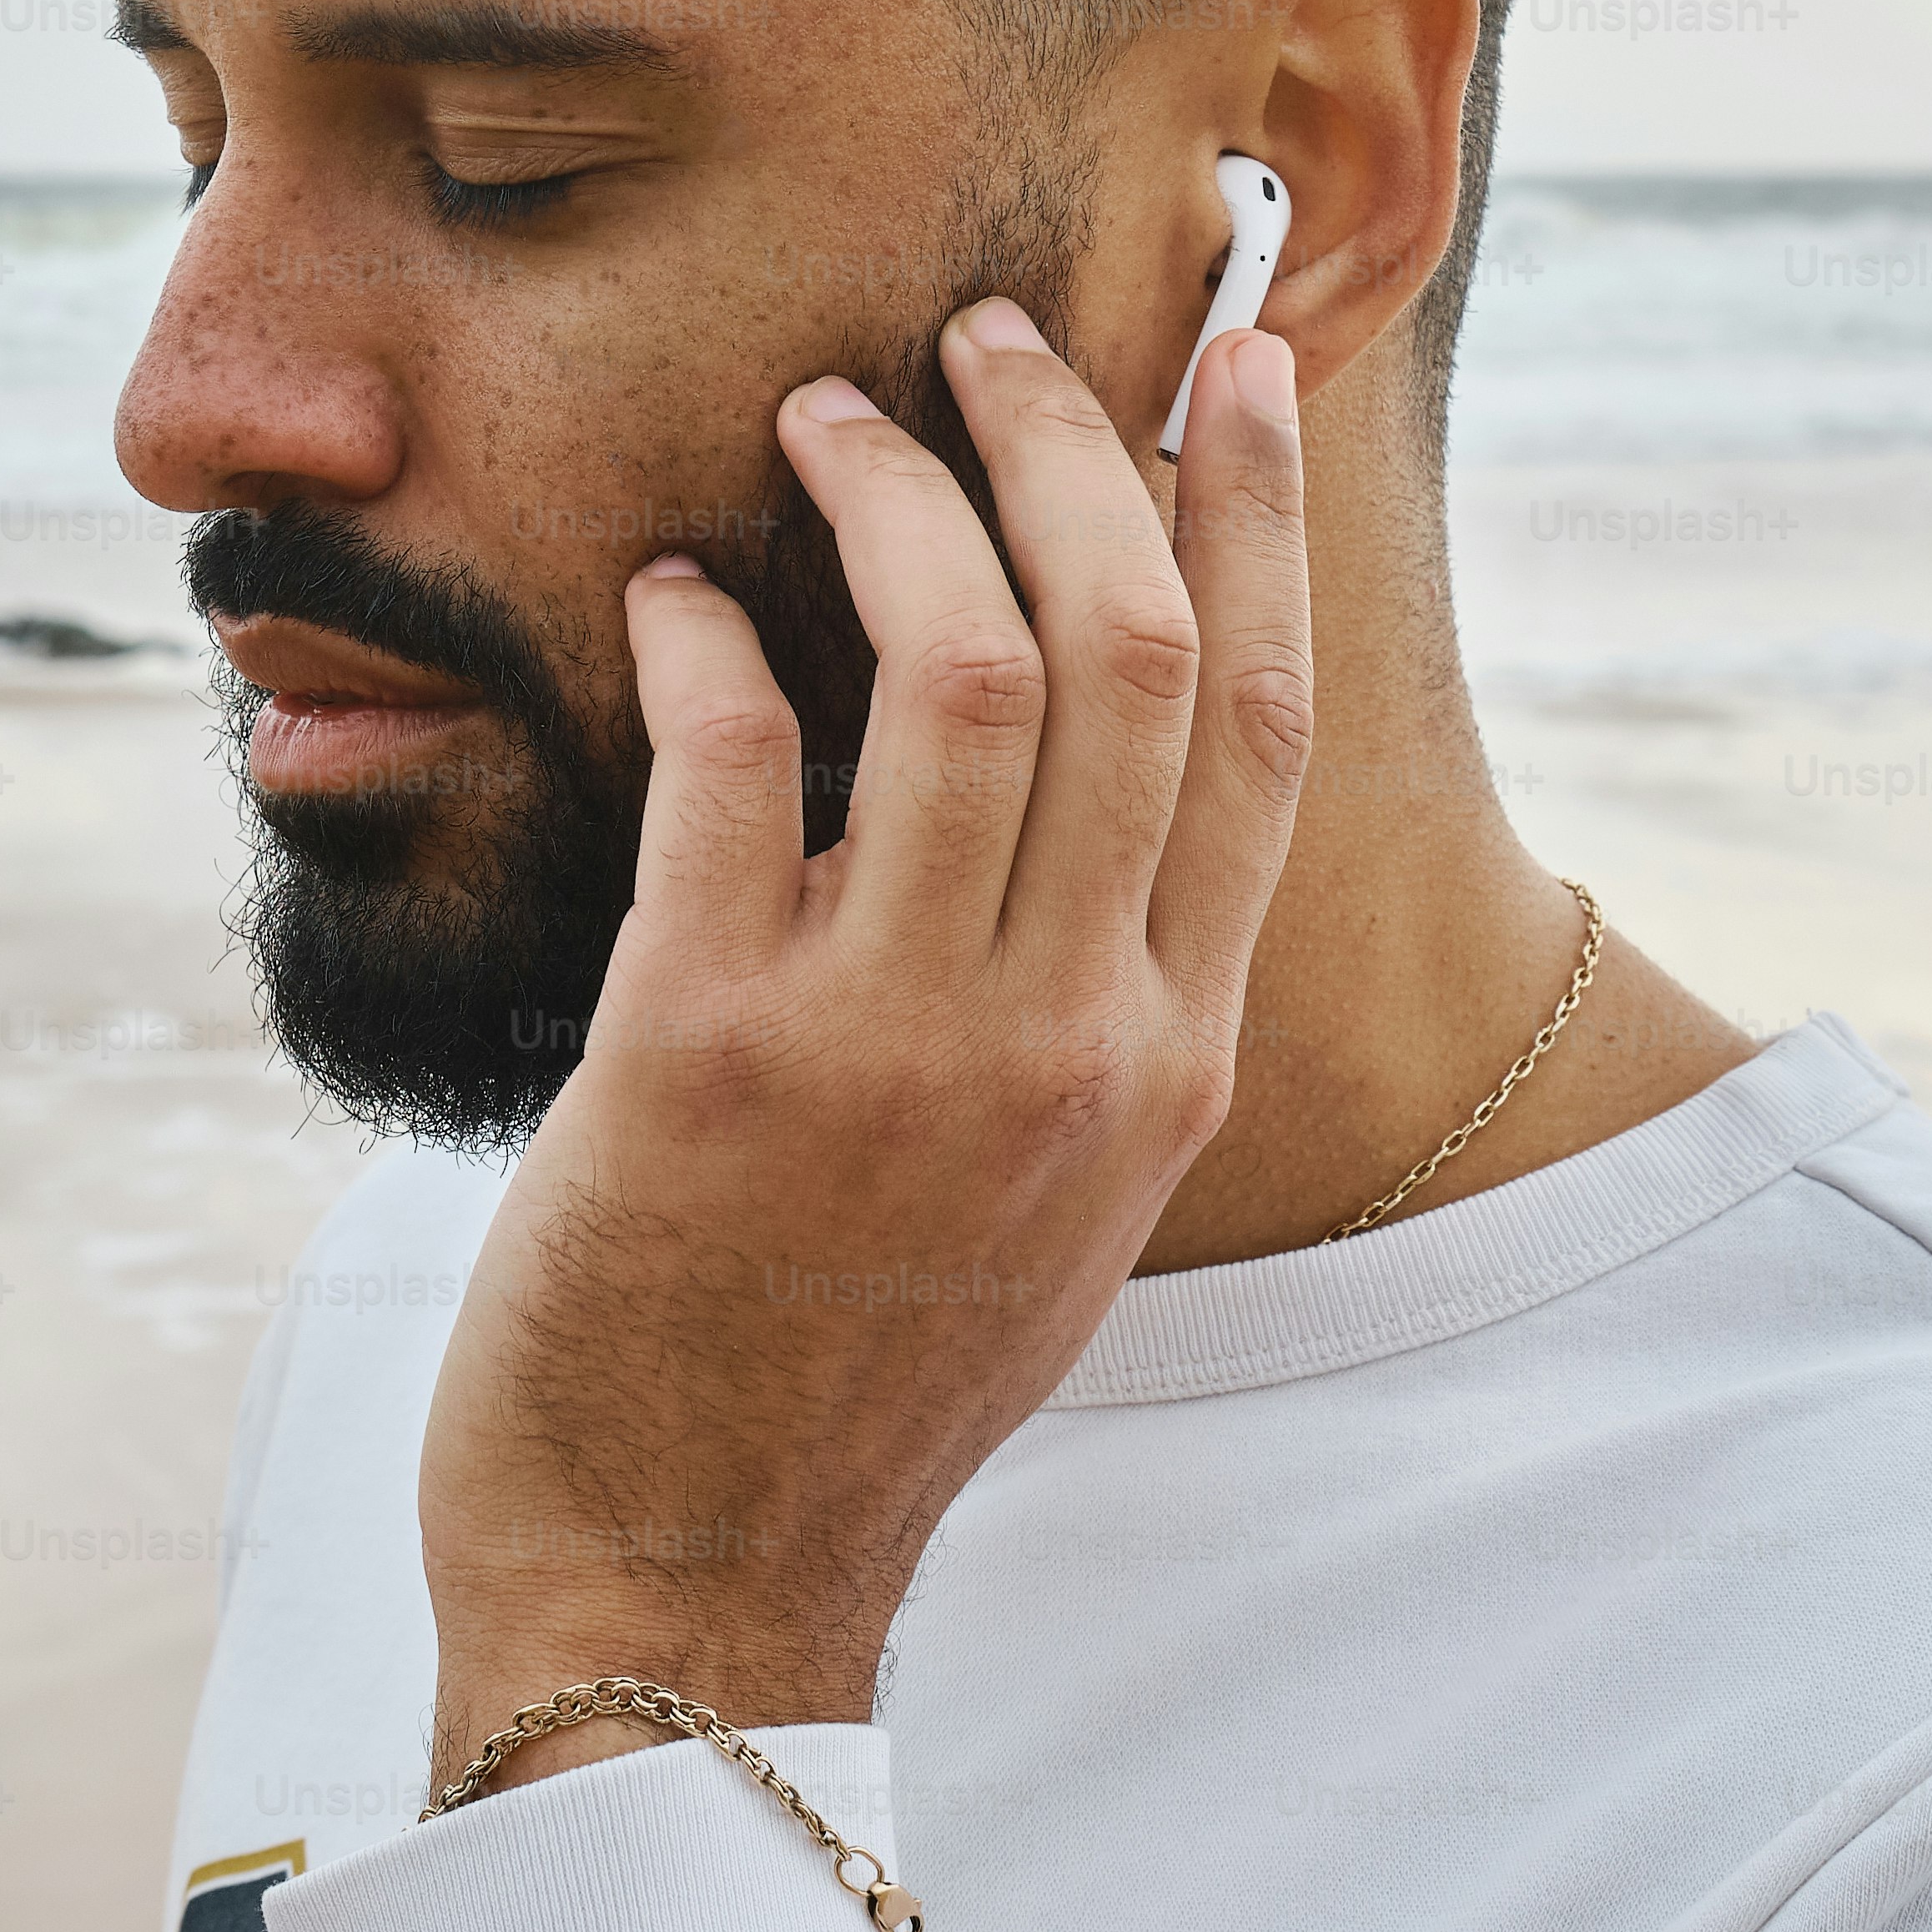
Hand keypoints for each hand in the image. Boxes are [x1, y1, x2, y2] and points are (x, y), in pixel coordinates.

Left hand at [415, 298, 1315, 1788]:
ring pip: (964, 665)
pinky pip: (732, 759)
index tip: (1239, 362)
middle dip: (1071, 446)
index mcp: (1174, 1063)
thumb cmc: (852, 1379)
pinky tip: (669, 591)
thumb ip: (1095, 1007)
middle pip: (1135, 649)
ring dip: (894, 499)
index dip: (1256, 515)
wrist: (692, 1592)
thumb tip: (1082, 792)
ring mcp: (896, 1045)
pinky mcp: (703, 1052)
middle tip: (988, 339)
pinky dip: (705, 636)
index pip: (1262, 726)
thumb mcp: (1055, 1199)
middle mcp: (1072, 1038)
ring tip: (823, 415)